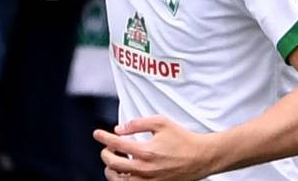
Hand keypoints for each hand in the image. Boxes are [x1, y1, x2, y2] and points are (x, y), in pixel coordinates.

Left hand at [94, 116, 214, 180]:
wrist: (201, 157)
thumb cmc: (182, 138)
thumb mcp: (161, 123)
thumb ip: (137, 123)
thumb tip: (119, 129)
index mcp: (146, 151)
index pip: (116, 144)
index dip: (103, 137)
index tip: (97, 133)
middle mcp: (145, 169)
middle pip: (113, 164)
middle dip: (105, 154)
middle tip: (106, 148)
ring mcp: (149, 180)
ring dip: (111, 170)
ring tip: (113, 162)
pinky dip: (124, 179)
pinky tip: (125, 171)